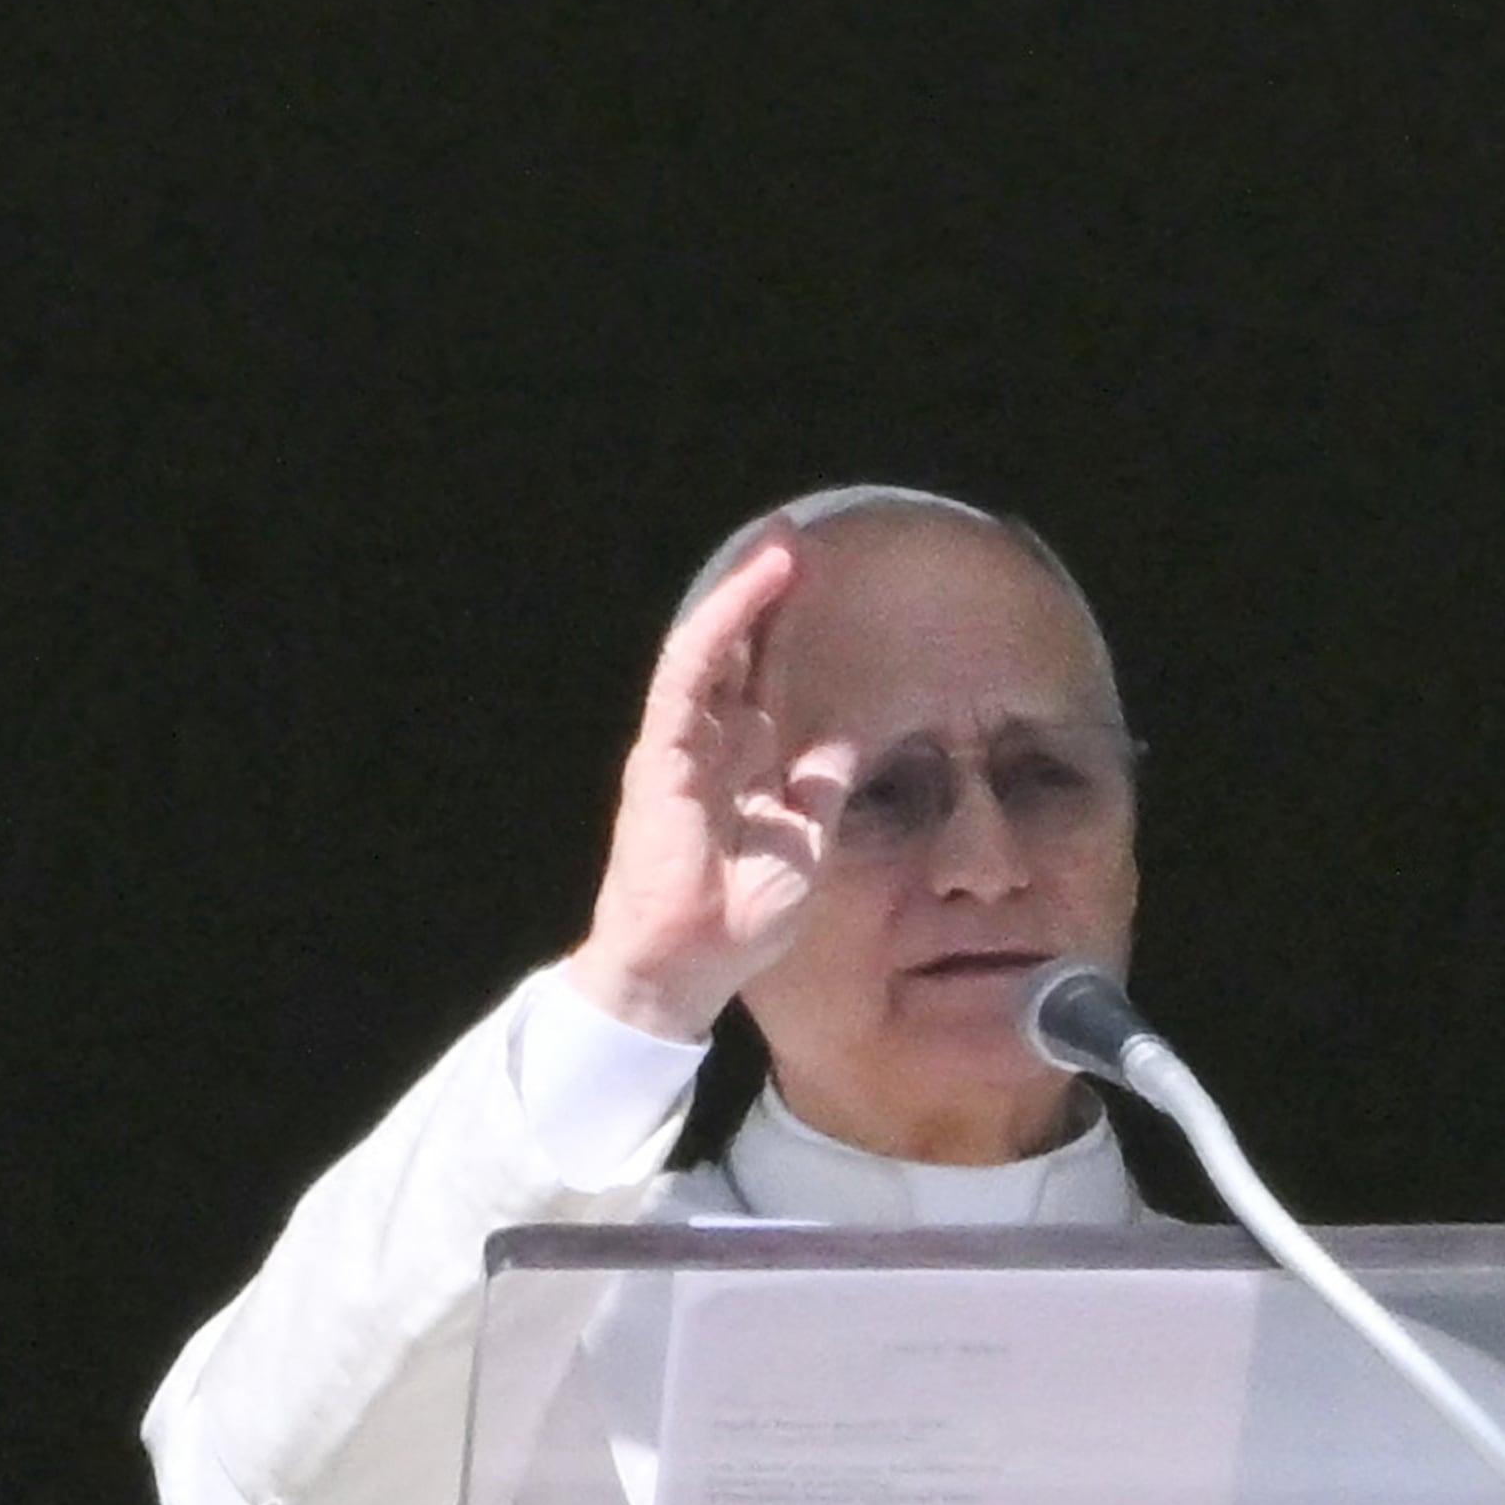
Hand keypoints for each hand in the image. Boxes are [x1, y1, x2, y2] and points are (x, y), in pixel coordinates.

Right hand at [560, 530, 851, 1043]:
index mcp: (746, 764)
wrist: (691, 962)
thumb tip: (840, 742)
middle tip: (794, 542)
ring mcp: (684, 744)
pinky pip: (688, 678)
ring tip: (779, 549)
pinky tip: (746, 594)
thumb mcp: (807, 843)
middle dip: (766, 597)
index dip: (789, 633)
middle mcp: (713, 744)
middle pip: (739, 653)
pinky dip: (717, 632)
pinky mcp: (663, 753)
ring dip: (745, 597)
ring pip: (712, 651)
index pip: (767, 680)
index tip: (819, 585)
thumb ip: (820, 788)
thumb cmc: (741, 916)